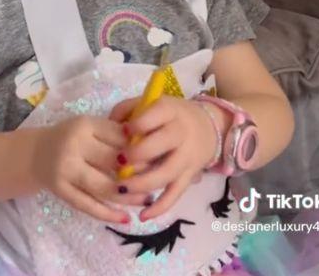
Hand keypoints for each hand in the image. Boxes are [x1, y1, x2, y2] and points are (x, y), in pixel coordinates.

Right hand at [30, 116, 147, 222]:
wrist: (35, 154)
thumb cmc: (73, 138)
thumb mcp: (92, 127)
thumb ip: (115, 134)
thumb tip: (150, 148)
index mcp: (86, 126)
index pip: (121, 138)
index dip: (142, 148)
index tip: (158, 156)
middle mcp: (74, 147)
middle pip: (113, 162)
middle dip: (138, 172)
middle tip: (157, 178)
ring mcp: (66, 170)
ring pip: (104, 187)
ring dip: (129, 197)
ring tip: (147, 199)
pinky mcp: (61, 191)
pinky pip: (88, 205)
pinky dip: (108, 214)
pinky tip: (125, 218)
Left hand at [108, 95, 218, 219]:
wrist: (209, 126)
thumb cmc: (170, 116)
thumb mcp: (151, 103)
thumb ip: (127, 110)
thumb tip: (109, 127)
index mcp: (170, 110)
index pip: (153, 116)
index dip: (135, 125)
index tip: (122, 131)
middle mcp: (181, 133)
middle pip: (160, 144)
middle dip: (136, 154)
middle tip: (118, 161)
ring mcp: (187, 156)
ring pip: (166, 173)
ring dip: (141, 183)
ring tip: (121, 188)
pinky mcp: (190, 176)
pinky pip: (176, 193)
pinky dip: (160, 207)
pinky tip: (143, 216)